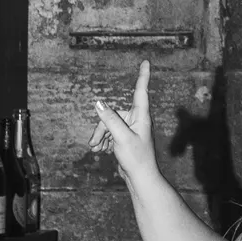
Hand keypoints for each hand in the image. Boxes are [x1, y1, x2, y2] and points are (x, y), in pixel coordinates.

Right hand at [90, 59, 160, 191]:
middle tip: (95, 143)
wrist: (140, 178)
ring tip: (95, 148)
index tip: (146, 62)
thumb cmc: (136, 158)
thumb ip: (110, 119)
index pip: (141, 91)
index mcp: (141, 116)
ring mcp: (131, 129)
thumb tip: (98, 103)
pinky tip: (98, 150)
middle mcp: (137, 120)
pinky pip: (110, 133)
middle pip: (113, 114)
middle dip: (101, 127)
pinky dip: (103, 140)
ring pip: (109, 124)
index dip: (143, 76)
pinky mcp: (125, 139)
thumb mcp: (121, 137)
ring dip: (100, 135)